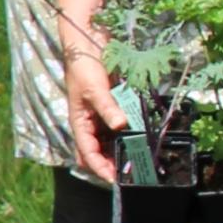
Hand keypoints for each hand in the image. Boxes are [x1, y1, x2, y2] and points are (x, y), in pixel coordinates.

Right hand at [63, 48, 127, 185]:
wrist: (88, 42)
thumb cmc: (83, 66)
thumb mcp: (93, 88)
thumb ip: (107, 107)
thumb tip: (121, 125)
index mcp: (79, 123)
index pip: (87, 154)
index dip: (100, 169)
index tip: (116, 180)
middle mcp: (90, 123)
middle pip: (97, 153)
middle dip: (111, 166)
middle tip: (131, 174)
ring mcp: (102, 116)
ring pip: (110, 143)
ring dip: (121, 152)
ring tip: (139, 161)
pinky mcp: (113, 106)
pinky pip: (121, 127)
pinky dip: (129, 135)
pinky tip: (142, 139)